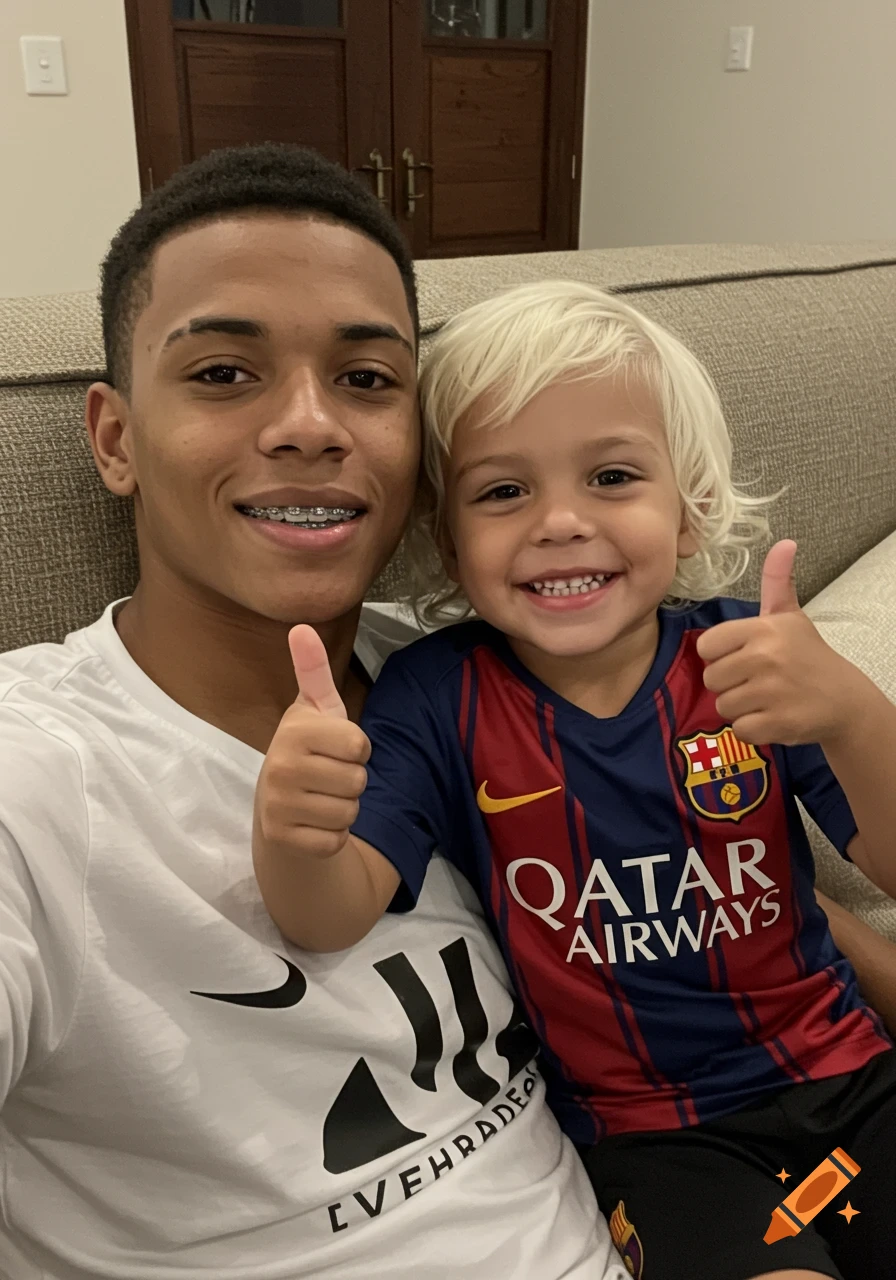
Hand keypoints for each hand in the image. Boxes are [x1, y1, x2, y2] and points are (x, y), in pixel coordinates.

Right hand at [253, 626, 370, 859]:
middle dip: (352, 781)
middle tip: (327, 777)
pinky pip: (336, 840)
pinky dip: (333, 835)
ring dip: (344, 809)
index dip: (357, 749)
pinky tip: (314, 822)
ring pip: (349, 812)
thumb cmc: (309, 751)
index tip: (335, 749)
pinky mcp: (282, 838)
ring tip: (321, 798)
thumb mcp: (316, 709)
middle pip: (358, 780)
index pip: (359, 744)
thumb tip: (301, 626)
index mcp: (293, 730)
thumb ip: (313, 670)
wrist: (278, 808)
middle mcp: (279, 766)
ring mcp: (277, 804)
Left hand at [696, 541, 863, 745]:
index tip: (742, 657)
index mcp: (763, 630)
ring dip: (741, 707)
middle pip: (712, 679)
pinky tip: (772, 717)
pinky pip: (740, 730)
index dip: (720, 655)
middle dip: (730, 684)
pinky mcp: (777, 723)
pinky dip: (753, 729)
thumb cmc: (808, 656)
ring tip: (766, 699)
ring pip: (723, 706)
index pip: (707, 645)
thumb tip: (785, 542)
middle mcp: (766, 658)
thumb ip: (778, 582)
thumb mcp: (791, 617)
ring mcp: (772, 692)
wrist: (844, 700)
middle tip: (757, 681)